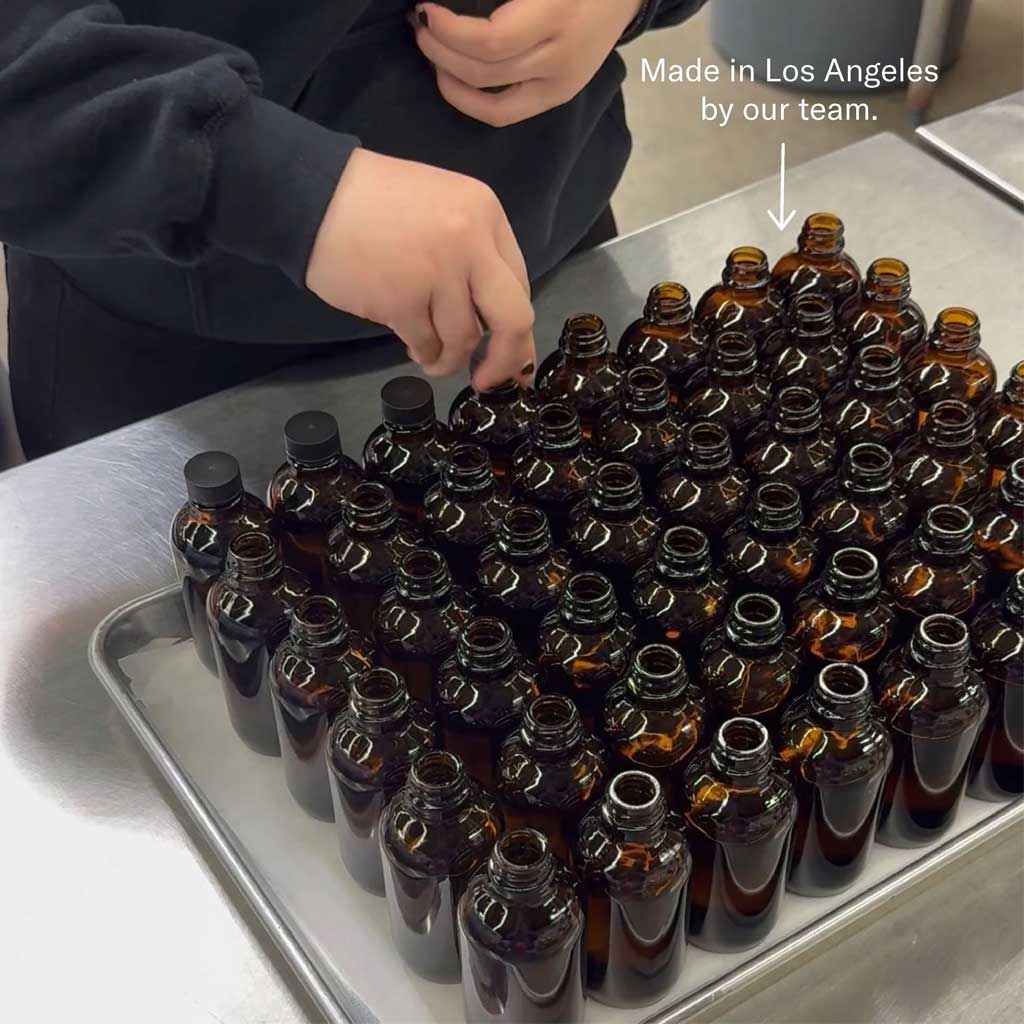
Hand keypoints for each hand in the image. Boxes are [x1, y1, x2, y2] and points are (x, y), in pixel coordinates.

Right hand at [306, 148, 534, 390]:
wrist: (314, 194)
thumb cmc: (375, 203)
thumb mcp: (443, 208)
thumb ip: (474, 255)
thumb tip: (496, 323)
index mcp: (486, 215)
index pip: (519, 285)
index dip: (516, 328)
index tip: (512, 356)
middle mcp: (470, 241)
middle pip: (512, 318)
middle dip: (506, 359)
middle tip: (489, 379)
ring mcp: (437, 271)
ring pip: (464, 338)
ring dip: (448, 358)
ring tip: (429, 356)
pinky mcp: (402, 299)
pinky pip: (426, 343)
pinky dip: (421, 352)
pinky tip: (411, 347)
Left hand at [413, 0, 643, 126]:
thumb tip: (449, 0)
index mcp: (557, 16)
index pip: (490, 41)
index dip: (449, 31)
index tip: (426, 10)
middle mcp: (560, 59)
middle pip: (484, 73)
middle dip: (440, 51)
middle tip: (420, 26)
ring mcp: (561, 85)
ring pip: (490, 104)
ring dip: (450, 78)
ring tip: (432, 51)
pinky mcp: (558, 97)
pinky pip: (505, 114)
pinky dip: (472, 103)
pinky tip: (454, 79)